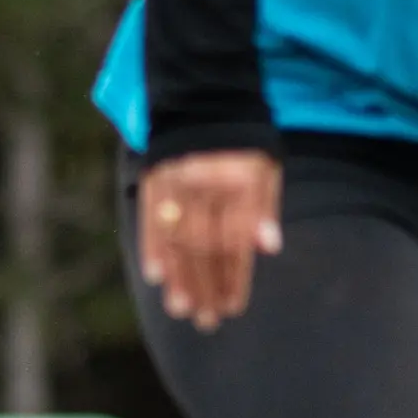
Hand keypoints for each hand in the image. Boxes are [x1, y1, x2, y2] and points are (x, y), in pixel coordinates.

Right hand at [137, 150, 282, 330]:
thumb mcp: (265, 167)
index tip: (232, 306)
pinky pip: (149, 218)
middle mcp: (206, 184)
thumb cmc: (241, 142)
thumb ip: (265, 208)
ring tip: (181, 310)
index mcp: (238, 182)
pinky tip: (155, 276)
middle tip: (206, 321)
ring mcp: (176, 182)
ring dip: (179, 277)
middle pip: (204, 246)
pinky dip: (151, 247)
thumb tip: (268, 248)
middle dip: (206, 286)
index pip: (234, 240)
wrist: (204, 96)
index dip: (233, 276)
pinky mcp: (153, 179)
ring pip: (177, 238)